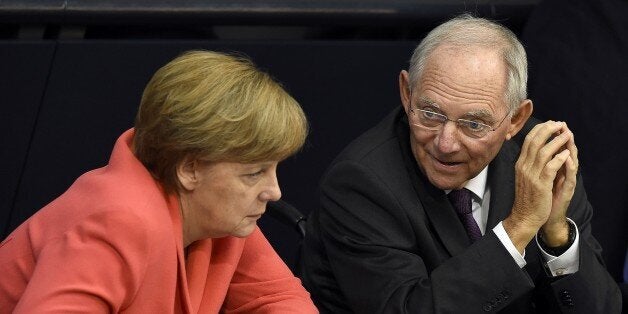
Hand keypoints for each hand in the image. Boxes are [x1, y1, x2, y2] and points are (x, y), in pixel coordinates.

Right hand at [503, 121, 575, 252]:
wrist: (525, 216)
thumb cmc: (528, 197)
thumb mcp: (525, 176)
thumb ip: (530, 162)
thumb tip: (539, 148)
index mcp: (520, 163)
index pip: (529, 140)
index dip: (541, 129)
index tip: (552, 123)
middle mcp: (524, 166)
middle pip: (535, 141)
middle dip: (548, 130)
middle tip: (560, 124)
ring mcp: (531, 175)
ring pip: (544, 151)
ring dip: (557, 141)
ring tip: (567, 135)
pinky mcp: (540, 184)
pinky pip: (550, 167)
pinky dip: (559, 158)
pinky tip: (566, 153)